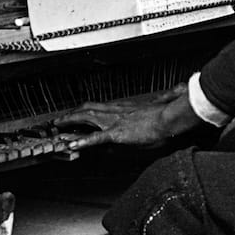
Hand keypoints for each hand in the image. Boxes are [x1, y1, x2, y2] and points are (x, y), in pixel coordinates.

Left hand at [50, 84, 193, 150]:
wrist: (170, 118)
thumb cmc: (167, 114)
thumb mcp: (162, 104)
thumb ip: (164, 97)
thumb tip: (177, 88)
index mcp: (123, 107)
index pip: (99, 106)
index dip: (85, 109)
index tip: (77, 113)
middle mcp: (115, 111)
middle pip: (87, 109)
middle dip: (71, 114)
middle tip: (58, 120)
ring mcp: (114, 121)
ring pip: (86, 119)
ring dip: (70, 123)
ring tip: (57, 129)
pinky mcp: (117, 133)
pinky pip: (95, 138)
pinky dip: (83, 142)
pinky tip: (73, 146)